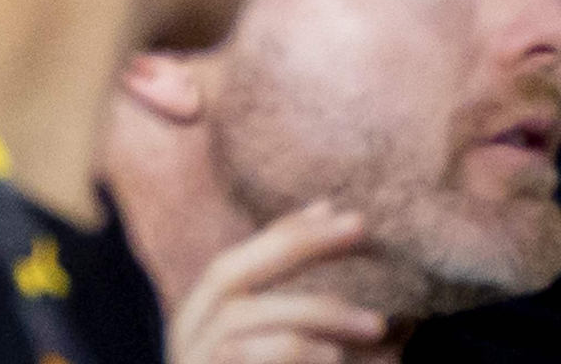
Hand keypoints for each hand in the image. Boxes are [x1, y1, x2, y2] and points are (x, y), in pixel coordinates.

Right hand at [168, 203, 385, 363]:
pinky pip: (243, 355)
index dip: (285, 232)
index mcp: (201, 324)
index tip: (336, 211)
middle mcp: (185, 339)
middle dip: (294, 244)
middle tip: (358, 228)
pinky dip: (292, 349)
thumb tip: (353, 267)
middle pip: (228, 271)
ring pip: (240, 314)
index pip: (238, 262)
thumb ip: (302, 327)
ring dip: (313, 309)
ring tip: (376, 324)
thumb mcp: (283, 359)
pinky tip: (333, 354)